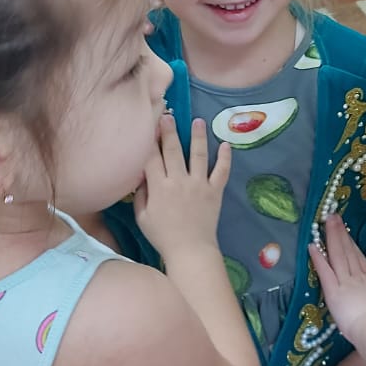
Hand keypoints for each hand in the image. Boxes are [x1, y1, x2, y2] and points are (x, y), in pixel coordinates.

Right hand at [134, 116, 230, 260]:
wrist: (190, 250)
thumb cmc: (163, 235)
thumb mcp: (142, 217)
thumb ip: (140, 195)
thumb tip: (141, 177)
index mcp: (159, 187)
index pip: (152, 158)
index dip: (150, 141)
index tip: (148, 127)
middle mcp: (179, 181)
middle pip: (174, 150)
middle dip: (170, 131)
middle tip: (168, 115)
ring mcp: (199, 185)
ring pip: (199, 155)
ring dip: (198, 137)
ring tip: (197, 121)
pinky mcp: (215, 191)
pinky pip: (222, 171)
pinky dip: (225, 158)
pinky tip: (226, 144)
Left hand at [310, 215, 365, 343]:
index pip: (360, 260)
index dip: (352, 245)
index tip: (347, 233)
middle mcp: (359, 278)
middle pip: (348, 251)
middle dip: (341, 233)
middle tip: (334, 217)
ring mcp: (346, 282)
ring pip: (338, 255)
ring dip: (331, 237)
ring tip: (326, 222)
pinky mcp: (334, 291)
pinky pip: (324, 271)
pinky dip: (318, 257)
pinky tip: (312, 246)